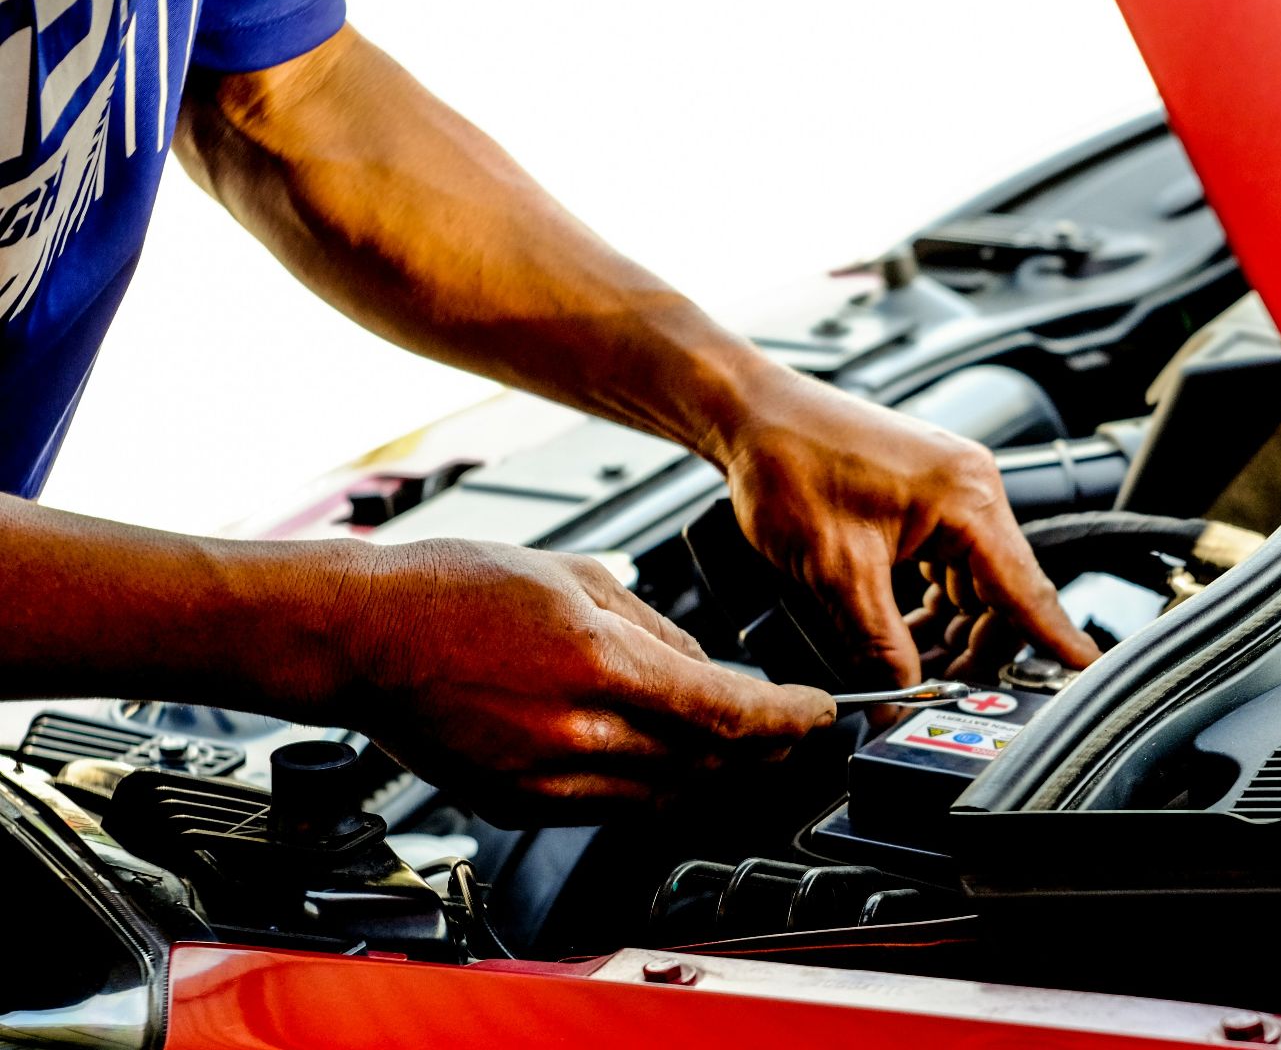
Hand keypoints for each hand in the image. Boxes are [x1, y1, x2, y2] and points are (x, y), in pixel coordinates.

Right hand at [332, 538, 834, 823]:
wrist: (359, 635)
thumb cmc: (453, 588)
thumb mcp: (577, 575)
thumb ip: (655, 627)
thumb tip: (709, 666)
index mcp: (598, 662)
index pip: (726, 711)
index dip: (787, 720)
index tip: (818, 714)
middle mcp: (576, 732)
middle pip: (707, 763)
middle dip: (764, 751)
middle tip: (795, 733)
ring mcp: (544, 778)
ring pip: (666, 795)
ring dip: (714, 775)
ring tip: (743, 748)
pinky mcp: (517, 805)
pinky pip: (611, 808)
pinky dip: (653, 787)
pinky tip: (664, 760)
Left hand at [715, 373, 1099, 687]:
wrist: (751, 414)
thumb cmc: (789, 463)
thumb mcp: (835, 571)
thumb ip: (876, 644)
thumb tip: (898, 701)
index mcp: (968, 500)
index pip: (1027, 590)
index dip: (1056, 641)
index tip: (1087, 675)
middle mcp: (972, 490)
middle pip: (1003, 595)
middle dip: (978, 650)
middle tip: (943, 694)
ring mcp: (950, 491)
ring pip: (974, 585)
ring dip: (950, 630)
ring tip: (912, 668)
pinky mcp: (925, 497)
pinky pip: (948, 565)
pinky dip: (930, 604)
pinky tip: (899, 631)